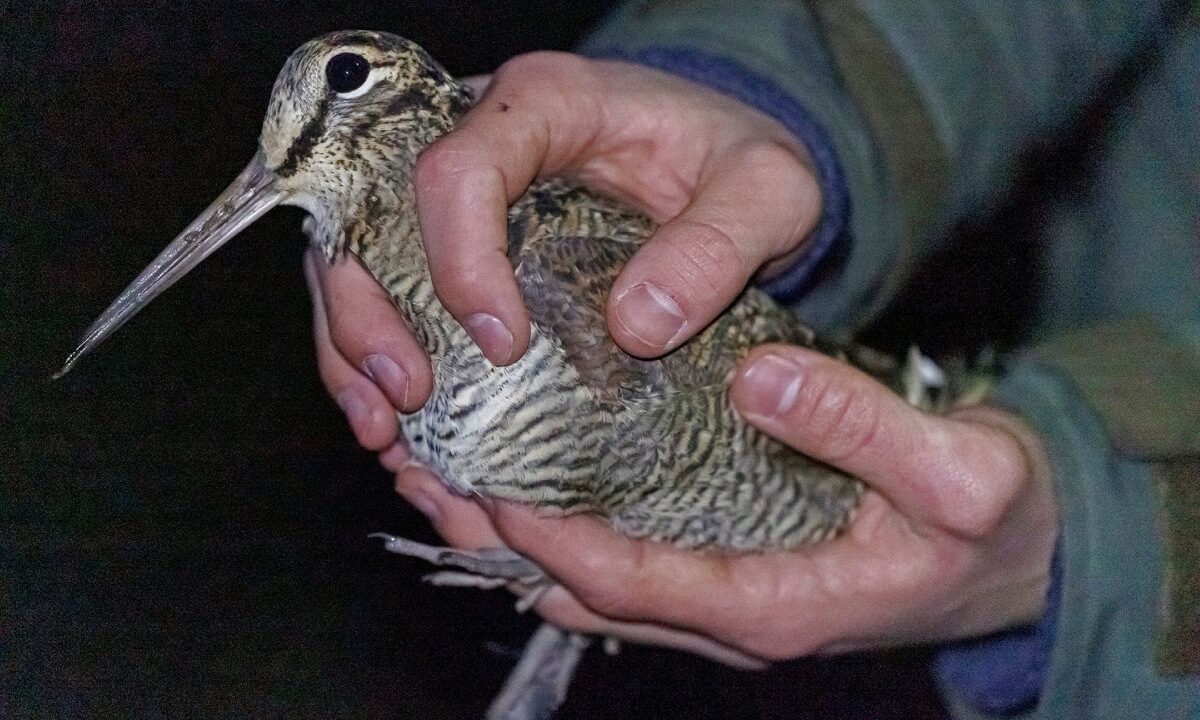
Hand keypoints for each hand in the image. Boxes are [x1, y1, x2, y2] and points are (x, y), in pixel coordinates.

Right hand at [306, 53, 819, 444]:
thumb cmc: (739, 164)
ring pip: (362, 263)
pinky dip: (379, 367)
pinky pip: (392, 301)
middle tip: (407, 395)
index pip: (459, 168)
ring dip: (357, 351)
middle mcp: (480, 144)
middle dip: (371, 312)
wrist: (728, 175)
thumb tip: (636, 325)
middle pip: (375, 216)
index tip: (504, 342)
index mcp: (545, 105)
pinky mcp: (459, 250)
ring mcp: (459, 201)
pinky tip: (398, 431)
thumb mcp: (770, 191)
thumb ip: (721, 243)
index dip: (462, 259)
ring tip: (386, 431)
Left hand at [389, 345, 1058, 660]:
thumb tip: (759, 379)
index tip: (488, 481)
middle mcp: (733, 614)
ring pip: (595, 585)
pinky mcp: (730, 570)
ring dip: (521, 539)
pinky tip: (530, 480)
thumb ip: (865, 427)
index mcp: (774, 603)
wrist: (1022, 556)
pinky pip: (626, 563)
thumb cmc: (994, 524)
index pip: (630, 580)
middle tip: (435, 476)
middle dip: (506, 542)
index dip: (550, 537)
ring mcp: (726, 598)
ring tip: (454, 475)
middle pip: (587, 593)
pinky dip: (566, 531)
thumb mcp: (959, 471)